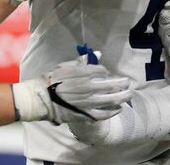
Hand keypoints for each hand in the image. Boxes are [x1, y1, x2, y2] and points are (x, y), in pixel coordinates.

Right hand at [12, 54, 130, 123]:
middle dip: (123, 84)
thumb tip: (98, 54)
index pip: (103, 71)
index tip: (108, 74)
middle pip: (113, 85)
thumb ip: (83, 61)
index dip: (107, 72)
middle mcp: (90, 87)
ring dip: (123, 97)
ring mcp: (88, 102)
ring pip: (111, 100)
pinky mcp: (85, 114)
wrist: (40, 99)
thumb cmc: (51, 80)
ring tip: (129, 95)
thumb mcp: (66, 66)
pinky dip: (112, 112)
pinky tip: (118, 109)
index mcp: (85, 74)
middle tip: (129, 83)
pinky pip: (102, 114)